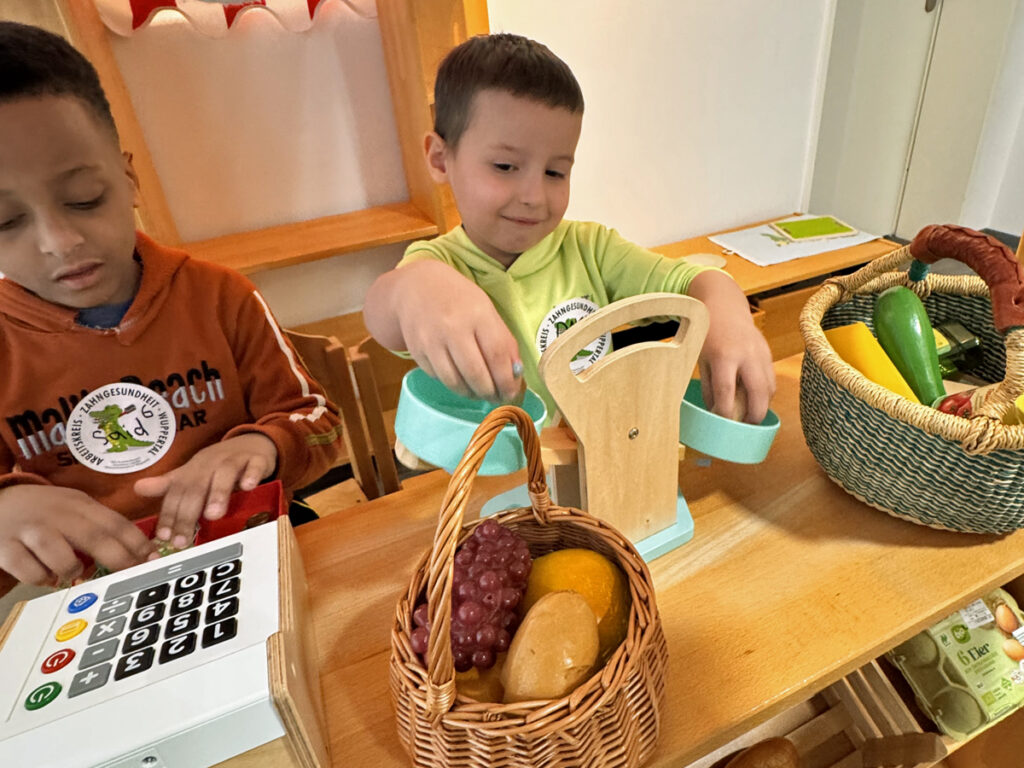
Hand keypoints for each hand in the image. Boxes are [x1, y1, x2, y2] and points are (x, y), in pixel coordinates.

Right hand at [0, 485, 154, 585]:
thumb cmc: (43, 510)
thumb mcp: (73, 507)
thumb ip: (99, 527)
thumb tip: (134, 554)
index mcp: (78, 504)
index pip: (114, 522)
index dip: (137, 541)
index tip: (153, 558)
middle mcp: (57, 515)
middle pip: (95, 538)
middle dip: (118, 559)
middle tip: (130, 574)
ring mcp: (31, 531)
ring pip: (62, 558)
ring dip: (73, 571)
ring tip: (71, 573)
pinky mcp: (6, 548)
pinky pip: (32, 572)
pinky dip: (43, 579)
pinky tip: (45, 575)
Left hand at [134, 433, 276, 548]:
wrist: (251, 443)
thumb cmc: (219, 465)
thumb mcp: (192, 474)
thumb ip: (169, 485)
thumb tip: (137, 488)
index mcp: (193, 469)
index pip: (177, 492)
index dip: (169, 513)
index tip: (164, 536)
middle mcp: (211, 463)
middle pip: (197, 485)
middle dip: (189, 512)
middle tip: (184, 538)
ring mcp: (235, 460)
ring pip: (225, 474)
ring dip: (218, 494)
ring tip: (213, 515)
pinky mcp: (257, 459)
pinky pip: (254, 466)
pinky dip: (252, 475)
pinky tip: (248, 487)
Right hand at [366, 260, 522, 401]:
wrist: (418, 287)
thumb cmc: (460, 300)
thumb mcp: (487, 311)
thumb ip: (503, 342)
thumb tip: (515, 375)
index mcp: (477, 314)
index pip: (496, 355)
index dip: (506, 380)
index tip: (511, 393)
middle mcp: (452, 328)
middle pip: (475, 373)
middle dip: (489, 392)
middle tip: (496, 398)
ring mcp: (431, 341)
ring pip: (454, 382)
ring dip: (471, 393)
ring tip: (479, 392)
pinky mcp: (416, 351)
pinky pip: (438, 378)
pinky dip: (453, 383)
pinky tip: (460, 379)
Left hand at [688, 270, 775, 422]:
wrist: (725, 305)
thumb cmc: (709, 333)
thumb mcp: (702, 358)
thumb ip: (709, 386)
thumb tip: (715, 412)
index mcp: (724, 355)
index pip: (727, 391)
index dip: (725, 412)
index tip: (723, 423)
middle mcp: (747, 355)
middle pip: (758, 393)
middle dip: (754, 415)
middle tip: (745, 428)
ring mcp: (761, 353)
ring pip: (770, 388)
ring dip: (762, 405)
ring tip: (749, 416)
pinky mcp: (768, 353)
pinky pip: (771, 379)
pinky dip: (765, 393)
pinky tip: (754, 399)